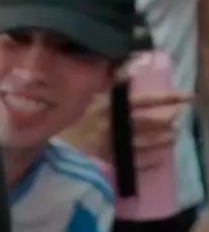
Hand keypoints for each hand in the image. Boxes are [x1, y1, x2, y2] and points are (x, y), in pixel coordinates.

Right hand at [60, 90, 189, 168]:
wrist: (47, 145)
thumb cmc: (63, 119)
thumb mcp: (81, 98)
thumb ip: (102, 85)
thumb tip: (123, 69)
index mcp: (107, 107)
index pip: (142, 100)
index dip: (166, 98)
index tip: (185, 97)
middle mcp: (112, 125)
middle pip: (147, 122)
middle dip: (165, 120)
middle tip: (176, 118)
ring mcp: (111, 144)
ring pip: (145, 142)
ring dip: (162, 140)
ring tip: (172, 137)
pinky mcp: (108, 161)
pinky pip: (135, 162)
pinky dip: (149, 160)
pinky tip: (159, 159)